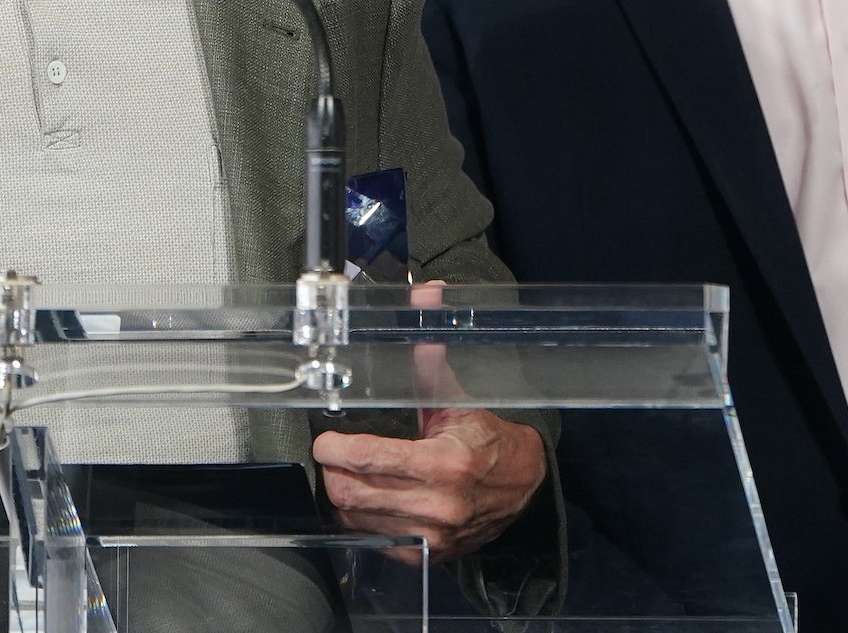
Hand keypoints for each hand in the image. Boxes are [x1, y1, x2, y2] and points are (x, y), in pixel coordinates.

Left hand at [311, 280, 547, 563]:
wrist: (523, 484)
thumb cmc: (485, 436)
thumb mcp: (457, 396)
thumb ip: (430, 353)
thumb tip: (425, 294)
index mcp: (445, 463)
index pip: (371, 459)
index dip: (336, 450)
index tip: (324, 441)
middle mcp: (439, 505)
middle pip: (355, 494)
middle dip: (333, 473)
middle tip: (330, 456)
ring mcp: (434, 536)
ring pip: (360, 520)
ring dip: (344, 496)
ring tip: (345, 474)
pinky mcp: (429, 553)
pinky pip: (376, 539)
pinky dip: (363, 519)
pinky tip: (366, 498)